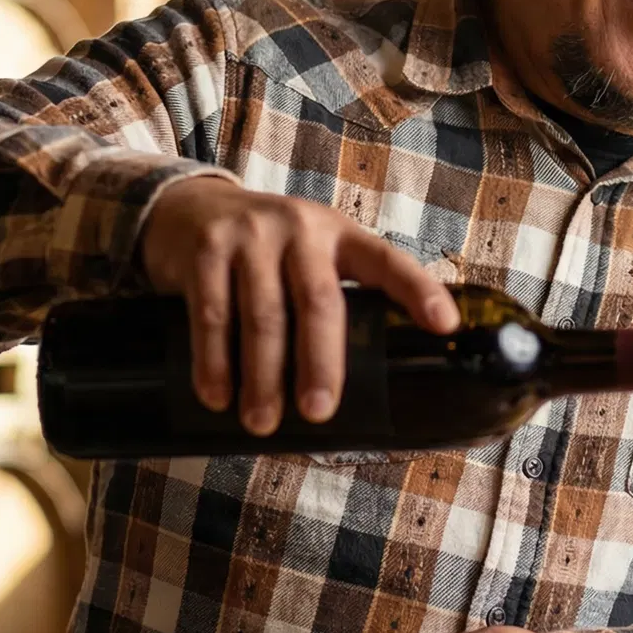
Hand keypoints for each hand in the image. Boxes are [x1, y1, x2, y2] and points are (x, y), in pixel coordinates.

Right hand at [140, 176, 458, 434]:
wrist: (188, 208)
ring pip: (263, 315)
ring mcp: (251, 236)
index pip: (387, 261)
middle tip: (319, 413)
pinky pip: (212, 314)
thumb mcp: (309, 255)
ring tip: (262, 423)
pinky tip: (217, 396)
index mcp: (340, 235)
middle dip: (321, 362)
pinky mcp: (206, 250)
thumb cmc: (265, 250)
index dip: (419, 291)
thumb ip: (334, 297)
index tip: (445, 326)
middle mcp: (301, 228)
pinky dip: (214, 361)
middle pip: (319, 301)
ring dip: (263, 376)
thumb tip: (367, 386)